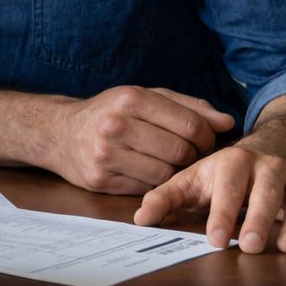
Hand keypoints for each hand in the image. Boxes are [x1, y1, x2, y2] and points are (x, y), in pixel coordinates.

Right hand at [50, 86, 234, 193]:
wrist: (59, 133)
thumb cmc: (110, 113)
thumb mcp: (146, 98)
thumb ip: (188, 107)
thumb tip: (227, 123)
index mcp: (130, 98)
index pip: (190, 124)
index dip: (206, 136)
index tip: (203, 140)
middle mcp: (116, 125)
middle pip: (180, 151)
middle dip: (191, 155)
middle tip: (186, 153)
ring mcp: (105, 154)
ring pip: (165, 173)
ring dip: (173, 171)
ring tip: (165, 161)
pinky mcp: (99, 179)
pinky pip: (145, 188)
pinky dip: (152, 182)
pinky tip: (144, 170)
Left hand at [133, 142, 285, 253]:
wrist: (264, 152)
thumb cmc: (220, 176)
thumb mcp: (190, 181)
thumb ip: (164, 198)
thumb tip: (140, 219)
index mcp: (232, 162)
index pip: (227, 188)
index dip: (221, 214)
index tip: (215, 239)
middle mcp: (267, 167)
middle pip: (264, 193)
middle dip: (258, 219)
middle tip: (250, 246)